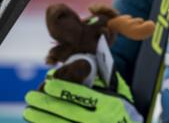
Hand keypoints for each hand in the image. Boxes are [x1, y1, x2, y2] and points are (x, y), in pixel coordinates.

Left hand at [23, 69, 140, 122]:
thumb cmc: (122, 106)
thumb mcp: (118, 91)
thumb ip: (101, 79)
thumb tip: (74, 68)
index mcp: (111, 104)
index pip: (84, 96)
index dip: (65, 90)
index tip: (49, 84)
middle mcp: (102, 120)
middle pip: (69, 112)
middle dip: (47, 104)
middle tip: (31, 96)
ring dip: (42, 119)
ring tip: (29, 111)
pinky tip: (39, 122)